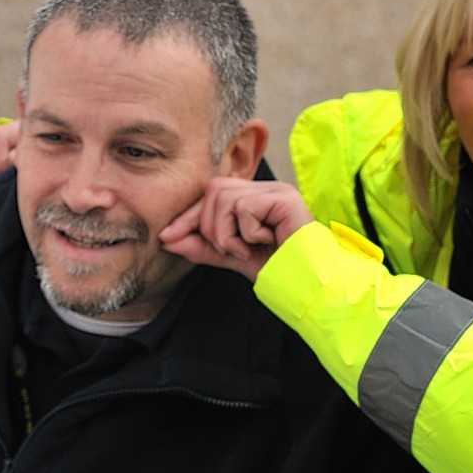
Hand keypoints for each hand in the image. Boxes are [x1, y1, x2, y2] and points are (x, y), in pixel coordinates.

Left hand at [160, 177, 314, 281]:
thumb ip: (203, 246)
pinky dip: (247, 233)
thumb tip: (168, 238)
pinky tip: (265, 242)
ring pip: (225, 199)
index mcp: (254, 198)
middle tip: (231, 250)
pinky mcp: (285, 198)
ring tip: (248, 249)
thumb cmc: (277, 269)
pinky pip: (245, 208)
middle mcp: (265, 189)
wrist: (305, 284)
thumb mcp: (231, 257)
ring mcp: (276, 190)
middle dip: (210, 227)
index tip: (167, 237)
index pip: (211, 195)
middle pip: (214, 190)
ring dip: (228, 234)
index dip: (188, 216)